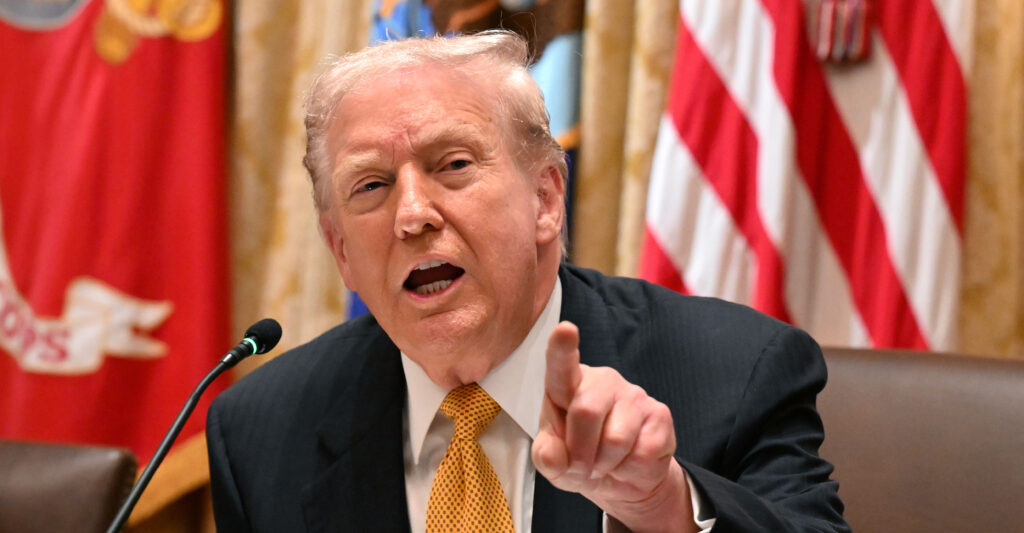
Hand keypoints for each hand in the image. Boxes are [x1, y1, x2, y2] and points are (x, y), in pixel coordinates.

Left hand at [531, 321, 695, 532]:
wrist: (622, 478)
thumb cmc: (581, 458)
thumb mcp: (555, 464)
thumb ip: (547, 457)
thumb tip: (551, 456)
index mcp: (568, 385)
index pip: (562, 364)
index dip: (562, 347)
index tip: (565, 329)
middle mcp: (601, 381)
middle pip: (586, 412)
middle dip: (580, 453)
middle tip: (581, 467)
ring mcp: (633, 394)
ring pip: (615, 439)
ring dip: (605, 465)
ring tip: (605, 463)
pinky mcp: (660, 414)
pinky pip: (642, 452)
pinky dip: (629, 469)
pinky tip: (628, 461)